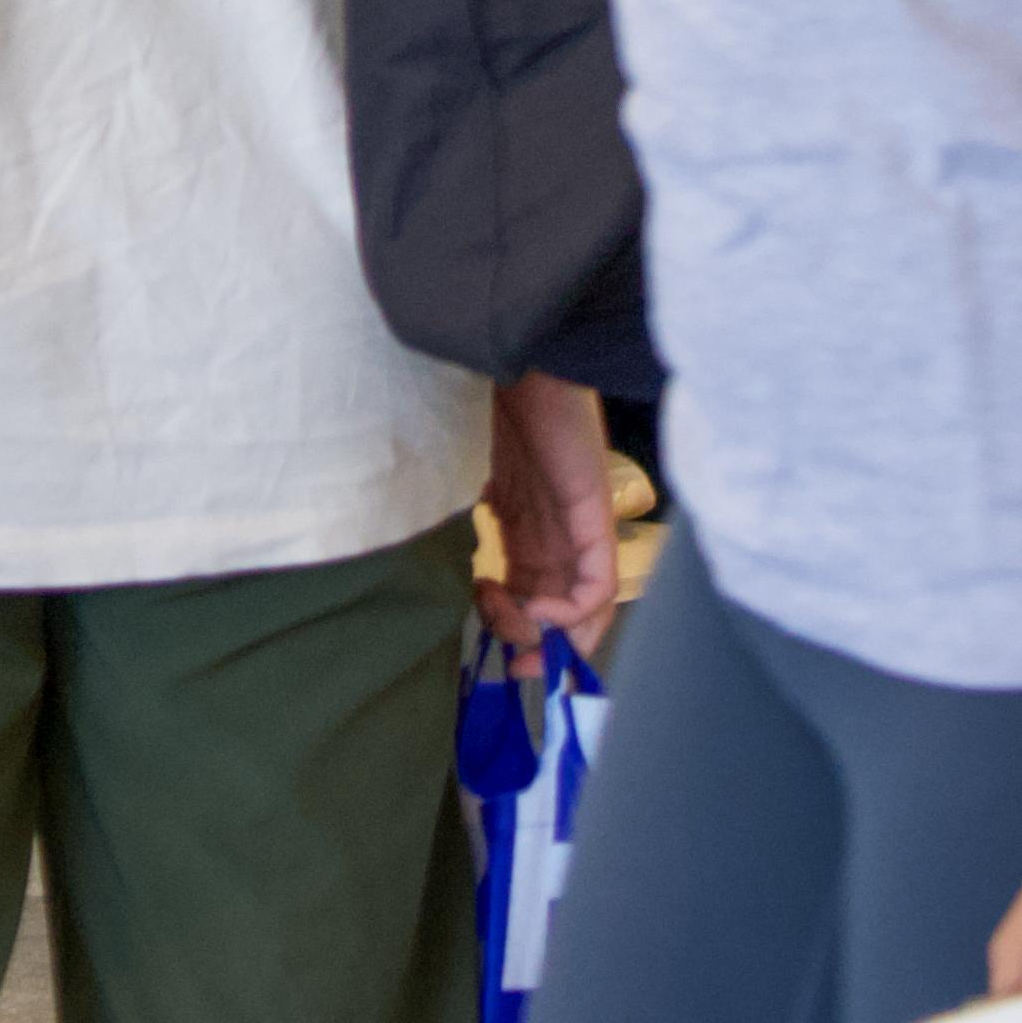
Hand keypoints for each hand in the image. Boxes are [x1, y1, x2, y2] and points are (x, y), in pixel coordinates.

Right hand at [478, 372, 618, 654]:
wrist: (507, 357)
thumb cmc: (477, 403)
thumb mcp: (462, 476)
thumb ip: (456, 518)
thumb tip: (422, 566)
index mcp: (526, 522)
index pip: (535, 593)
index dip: (516, 630)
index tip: (487, 648)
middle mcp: (558, 530)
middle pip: (565, 609)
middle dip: (540, 647)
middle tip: (511, 665)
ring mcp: (579, 523)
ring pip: (587, 604)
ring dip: (554, 635)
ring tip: (517, 634)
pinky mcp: (593, 513)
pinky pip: (599, 581)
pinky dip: (573, 611)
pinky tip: (537, 611)